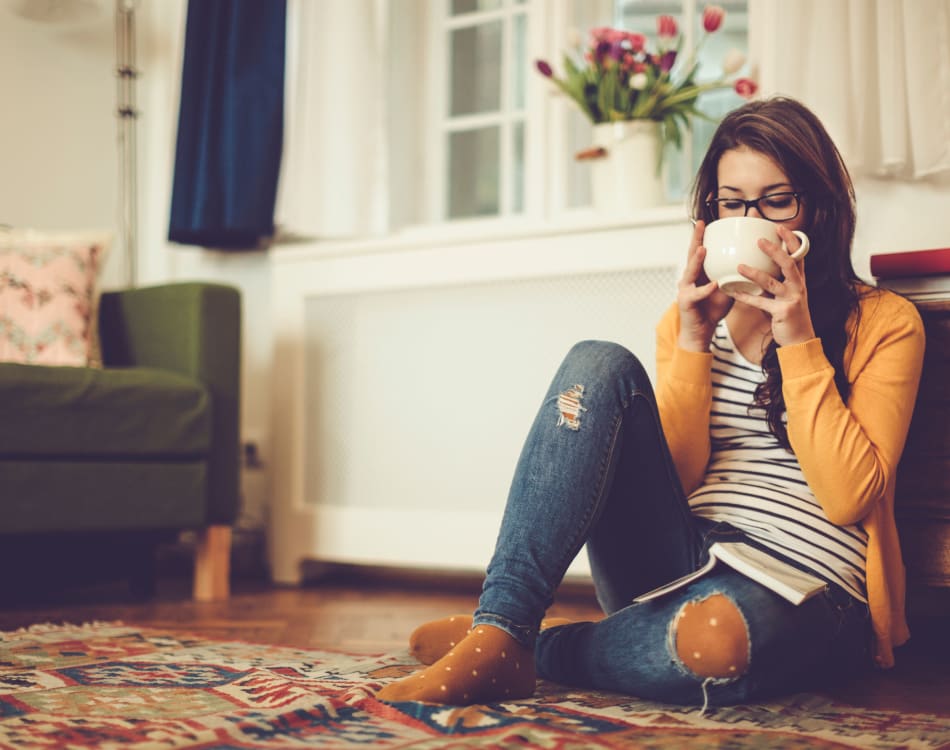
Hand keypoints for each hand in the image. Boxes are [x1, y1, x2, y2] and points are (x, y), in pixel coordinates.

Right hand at [677, 220, 733, 351]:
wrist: (700, 331)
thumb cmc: (711, 309)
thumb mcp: (726, 288)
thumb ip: (734, 275)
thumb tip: (755, 263)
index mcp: (699, 272)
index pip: (701, 250)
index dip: (704, 236)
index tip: (709, 221)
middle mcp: (689, 277)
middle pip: (691, 254)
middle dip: (696, 239)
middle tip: (700, 224)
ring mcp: (685, 289)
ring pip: (690, 271)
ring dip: (697, 260)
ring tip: (704, 249)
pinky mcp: (686, 302)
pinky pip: (697, 294)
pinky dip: (706, 289)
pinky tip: (714, 284)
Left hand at [732, 226, 814, 346]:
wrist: (800, 340)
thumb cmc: (790, 315)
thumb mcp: (787, 293)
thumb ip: (777, 280)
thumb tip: (761, 265)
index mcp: (799, 279)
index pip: (798, 255)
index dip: (791, 240)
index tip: (780, 227)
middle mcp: (798, 286)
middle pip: (789, 263)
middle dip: (775, 250)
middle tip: (759, 240)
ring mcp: (791, 299)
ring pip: (773, 282)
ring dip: (755, 273)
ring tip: (739, 266)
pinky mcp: (782, 312)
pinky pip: (761, 303)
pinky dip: (746, 297)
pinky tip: (734, 292)